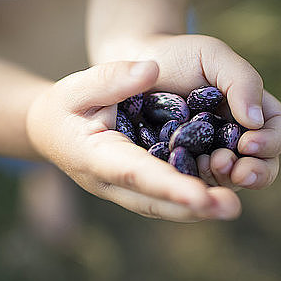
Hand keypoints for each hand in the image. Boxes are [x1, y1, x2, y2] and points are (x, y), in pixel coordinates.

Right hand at [25, 60, 240, 221]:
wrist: (50, 131)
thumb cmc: (65, 106)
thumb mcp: (79, 86)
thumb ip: (111, 78)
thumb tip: (152, 70)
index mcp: (96, 157)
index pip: (135, 173)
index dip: (168, 185)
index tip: (201, 195)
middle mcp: (109, 182)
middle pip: (153, 201)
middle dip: (191, 208)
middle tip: (230, 208)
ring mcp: (121, 190)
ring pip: (159, 206)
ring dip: (195, 211)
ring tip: (229, 206)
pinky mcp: (133, 188)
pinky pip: (160, 200)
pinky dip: (186, 202)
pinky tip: (215, 195)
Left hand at [132, 34, 280, 190]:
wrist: (134, 67)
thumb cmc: (179, 56)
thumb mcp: (213, 56)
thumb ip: (242, 81)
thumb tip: (256, 121)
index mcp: (253, 110)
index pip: (279, 131)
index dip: (271, 141)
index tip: (247, 143)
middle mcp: (237, 137)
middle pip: (265, 166)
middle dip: (256, 172)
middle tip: (234, 169)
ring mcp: (213, 156)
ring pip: (233, 180)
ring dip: (227, 180)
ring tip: (208, 166)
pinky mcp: (186, 170)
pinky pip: (199, 185)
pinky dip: (198, 184)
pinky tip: (185, 175)